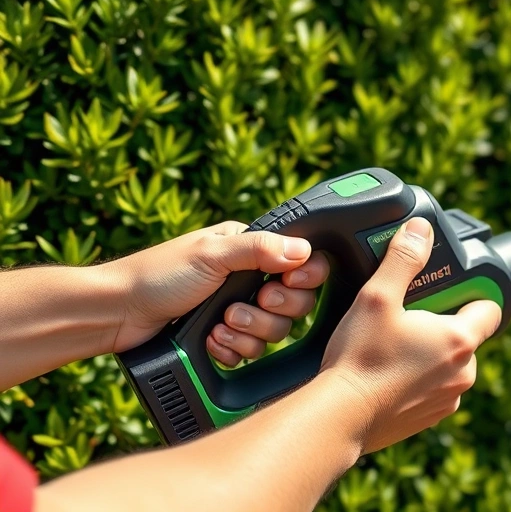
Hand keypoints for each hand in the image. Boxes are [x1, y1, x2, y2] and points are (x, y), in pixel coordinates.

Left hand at [106, 221, 329, 364]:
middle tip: (240, 309)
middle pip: (294, 303)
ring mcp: (238, 309)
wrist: (117, 315)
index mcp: (250, 250)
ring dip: (249, 333)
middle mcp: (248, 279)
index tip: (284, 284)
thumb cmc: (156, 275)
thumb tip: (303, 250)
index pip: (301, 263)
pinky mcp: (226, 336)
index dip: (302, 278)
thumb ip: (259, 249)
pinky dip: (232, 350)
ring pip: (275, 331)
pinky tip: (211, 342)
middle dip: (270, 312)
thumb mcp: (210, 254)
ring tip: (220, 326)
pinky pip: (251, 351)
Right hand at [318, 216, 501, 453]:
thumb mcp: (378, 297)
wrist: (339, 417)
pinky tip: (387, 372)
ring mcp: (448, 399)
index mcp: (460, 340)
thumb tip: (420, 229)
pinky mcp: (430, 418)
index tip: (444, 290)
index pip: (490, 307)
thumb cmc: (360, 359)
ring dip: (429, 352)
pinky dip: (417, 378)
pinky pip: (433, 388)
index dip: (470, 293)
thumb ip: (403, 258)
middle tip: (405, 316)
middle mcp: (464, 373)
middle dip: (441, 322)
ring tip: (391, 345)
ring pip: (449, 363)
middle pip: (465, 334)